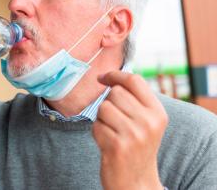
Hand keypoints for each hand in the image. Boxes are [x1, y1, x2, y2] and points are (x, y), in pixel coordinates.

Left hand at [92, 71, 167, 189]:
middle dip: (108, 103)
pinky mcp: (117, 146)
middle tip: (114, 120)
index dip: (115, 75)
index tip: (103, 77)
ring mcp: (133, 135)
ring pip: (103, 108)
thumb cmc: (136, 147)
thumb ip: (134, 100)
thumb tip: (109, 77)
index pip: (135, 81)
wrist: (136, 182)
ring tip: (112, 132)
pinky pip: (96, 126)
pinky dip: (97, 133)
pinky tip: (108, 144)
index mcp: (158, 113)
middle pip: (115, 93)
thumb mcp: (146, 122)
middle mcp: (149, 122)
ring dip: (101, 119)